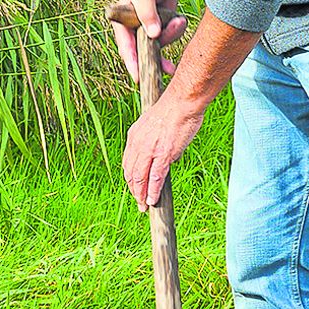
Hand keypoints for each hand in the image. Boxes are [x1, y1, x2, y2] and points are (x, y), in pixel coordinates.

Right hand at [111, 0, 188, 81]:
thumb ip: (147, 13)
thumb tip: (152, 34)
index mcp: (121, 23)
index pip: (125, 47)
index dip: (132, 63)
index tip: (138, 77)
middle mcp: (133, 30)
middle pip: (143, 52)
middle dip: (155, 59)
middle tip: (166, 71)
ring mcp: (147, 31)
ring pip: (159, 46)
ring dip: (170, 37)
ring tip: (177, 21)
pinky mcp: (160, 29)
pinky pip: (169, 39)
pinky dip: (176, 32)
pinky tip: (179, 20)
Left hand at [121, 95, 204, 210]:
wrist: (181, 103)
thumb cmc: (173, 110)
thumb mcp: (153, 122)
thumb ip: (154, 139)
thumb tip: (167, 157)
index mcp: (134, 135)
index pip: (127, 162)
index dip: (130, 177)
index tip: (134, 186)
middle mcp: (137, 144)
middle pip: (131, 172)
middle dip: (133, 189)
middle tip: (138, 201)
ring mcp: (149, 150)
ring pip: (140, 178)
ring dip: (141, 194)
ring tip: (143, 206)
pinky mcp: (163, 155)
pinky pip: (155, 178)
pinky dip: (153, 191)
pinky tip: (153, 200)